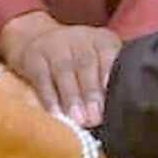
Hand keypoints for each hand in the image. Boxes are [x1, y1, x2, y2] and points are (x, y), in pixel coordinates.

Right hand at [0, 12, 120, 125]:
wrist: (36, 37)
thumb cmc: (78, 59)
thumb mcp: (98, 59)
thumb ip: (110, 80)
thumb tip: (123, 111)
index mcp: (100, 39)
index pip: (108, 51)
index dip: (111, 71)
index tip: (116, 94)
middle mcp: (79, 38)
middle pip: (86, 63)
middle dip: (91, 92)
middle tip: (95, 118)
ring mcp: (55, 45)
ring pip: (64, 70)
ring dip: (72, 97)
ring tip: (78, 120)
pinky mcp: (34, 57)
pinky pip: (42, 77)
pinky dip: (49, 97)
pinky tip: (55, 114)